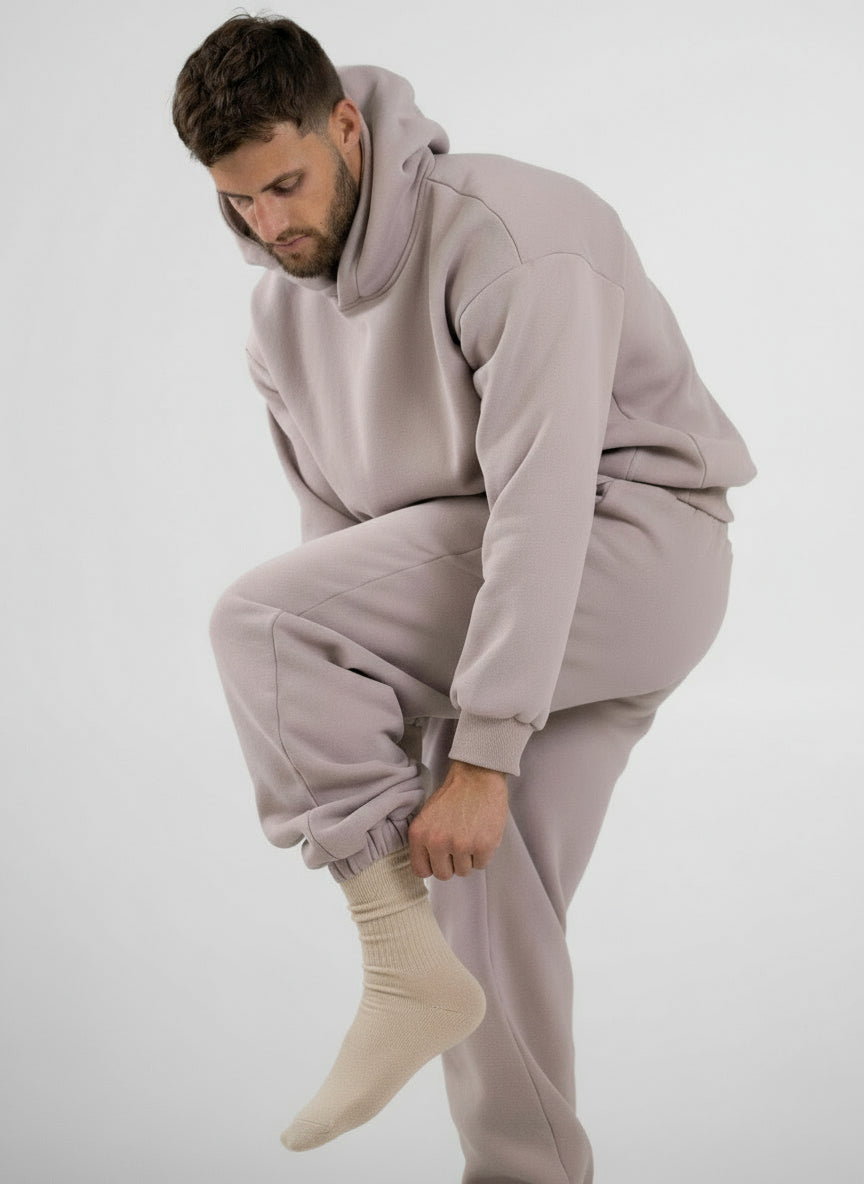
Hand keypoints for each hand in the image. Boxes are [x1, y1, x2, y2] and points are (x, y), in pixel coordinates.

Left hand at [408, 759, 508, 879]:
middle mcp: (437, 842)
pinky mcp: (483, 846)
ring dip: (468, 858)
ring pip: (464, 871)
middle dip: (451, 864)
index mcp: (419, 834)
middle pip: (443, 874)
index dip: (432, 866)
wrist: (477, 777)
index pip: (421, 870)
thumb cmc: (454, 794)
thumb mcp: (427, 815)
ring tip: (471, 836)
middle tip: (458, 846)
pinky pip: (481, 864)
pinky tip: (481, 834)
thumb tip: (429, 863)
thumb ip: (425, 840)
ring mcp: (461, 846)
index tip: (439, 860)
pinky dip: (483, 854)